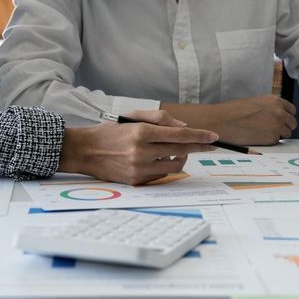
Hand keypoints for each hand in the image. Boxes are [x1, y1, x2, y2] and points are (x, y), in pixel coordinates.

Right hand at [58, 110, 218, 184]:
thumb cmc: (111, 131)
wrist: (84, 151)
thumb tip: (184, 127)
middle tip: (210, 145)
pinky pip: (162, 175)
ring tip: (176, 151)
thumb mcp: (133, 117)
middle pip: (181, 150)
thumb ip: (160, 118)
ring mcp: (139, 168)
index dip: (199, 136)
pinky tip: (158, 160)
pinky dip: (165, 167)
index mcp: (142, 132)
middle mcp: (142, 151)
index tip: (213, 137)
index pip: (179, 134)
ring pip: (175, 166)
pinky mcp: (136, 181)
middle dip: (199, 147)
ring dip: (181, 158)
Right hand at [162, 95, 296, 144]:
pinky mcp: (272, 138)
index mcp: (275, 101)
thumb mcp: (255, 103)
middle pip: (292, 123)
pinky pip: (276, 142)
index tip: (281, 121)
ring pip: (286, 134)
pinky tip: (257, 138)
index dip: (285, 116)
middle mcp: (279, 112)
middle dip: (284, 126)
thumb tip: (276, 116)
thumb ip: (269, 108)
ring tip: (262, 134)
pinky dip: (269, 142)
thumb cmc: (234, 112)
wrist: (223, 121)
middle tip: (272, 130)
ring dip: (278, 135)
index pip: (291, 110)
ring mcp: (277, 126)